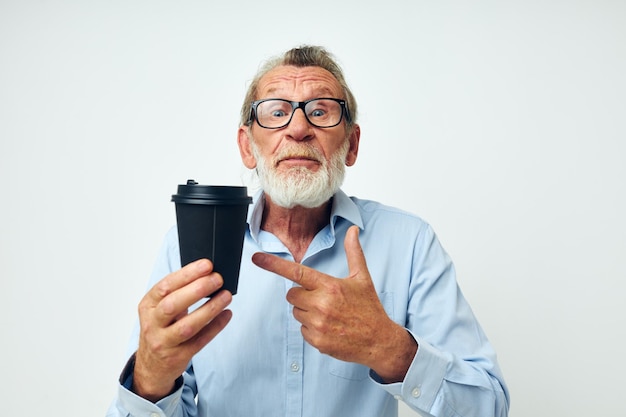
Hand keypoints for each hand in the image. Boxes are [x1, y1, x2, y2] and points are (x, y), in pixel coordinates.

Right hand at [133, 259, 232, 401]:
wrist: (151, 366)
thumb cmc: (161, 329)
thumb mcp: (159, 308)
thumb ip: (177, 292)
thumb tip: (207, 273)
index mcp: (148, 305)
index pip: (165, 286)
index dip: (187, 274)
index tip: (207, 265)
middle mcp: (152, 324)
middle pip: (173, 305)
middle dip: (197, 289)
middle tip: (218, 279)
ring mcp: (163, 342)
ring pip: (187, 326)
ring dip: (210, 309)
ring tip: (226, 296)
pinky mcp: (177, 357)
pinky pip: (200, 341)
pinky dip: (215, 326)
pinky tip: (226, 314)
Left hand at [252, 226, 416, 381]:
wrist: (379, 341)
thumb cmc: (370, 308)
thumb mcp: (362, 278)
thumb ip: (353, 253)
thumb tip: (353, 230)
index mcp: (329, 286)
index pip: (296, 272)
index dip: (274, 265)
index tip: (257, 258)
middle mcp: (321, 304)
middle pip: (292, 294)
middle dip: (303, 295)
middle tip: (323, 300)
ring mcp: (318, 324)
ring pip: (296, 312)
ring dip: (307, 312)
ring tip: (329, 315)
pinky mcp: (317, 341)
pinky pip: (302, 330)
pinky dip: (312, 329)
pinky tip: (330, 328)